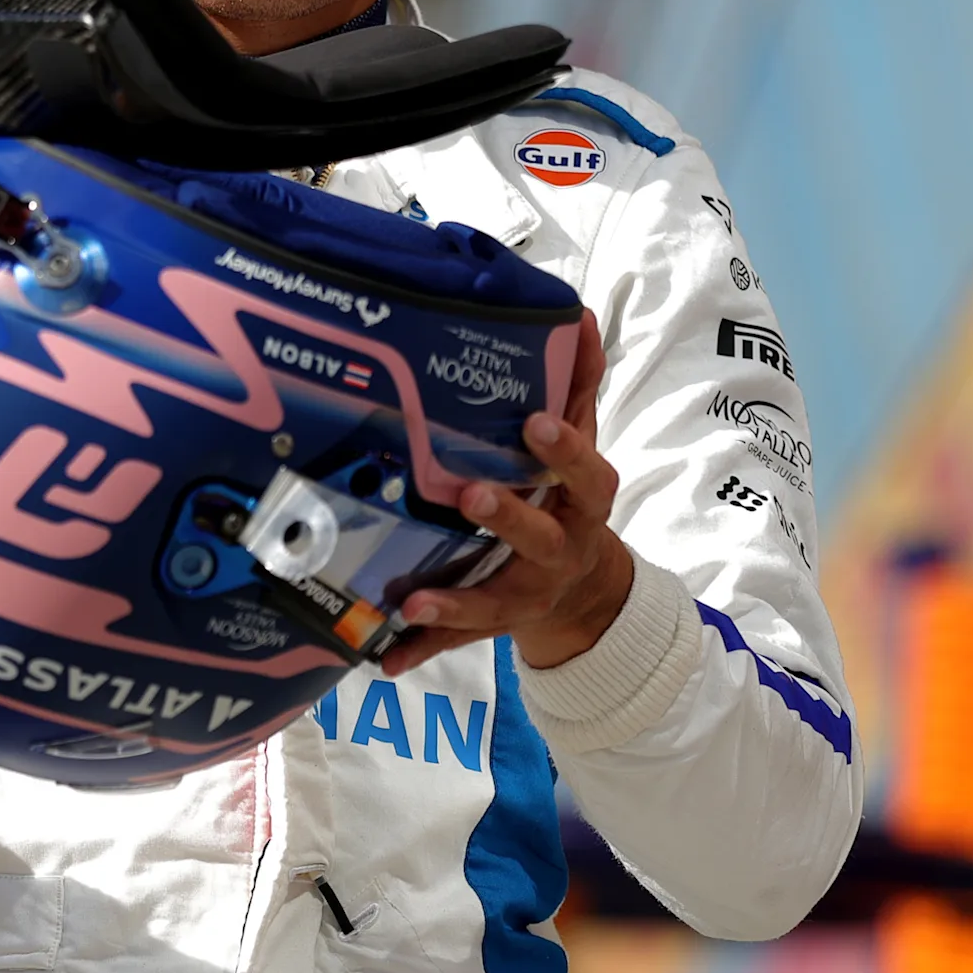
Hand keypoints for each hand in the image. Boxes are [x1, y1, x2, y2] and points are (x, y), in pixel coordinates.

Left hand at [383, 312, 636, 673]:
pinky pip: (454, 642)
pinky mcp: (490, 625)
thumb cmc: (568, 497)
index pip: (584, 474)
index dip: (564, 449)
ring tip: (415, 598)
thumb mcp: (579, 445)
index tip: (535, 422)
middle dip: (511, 518)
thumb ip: (577, 384)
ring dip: (456, 600)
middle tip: (472, 494)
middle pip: (544, 538)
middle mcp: (560, 551)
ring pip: (495, 602)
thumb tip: (581, 315)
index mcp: (581, 502)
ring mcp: (525, 594)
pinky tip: (385, 658)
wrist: (587, 590)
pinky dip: (421, 650)